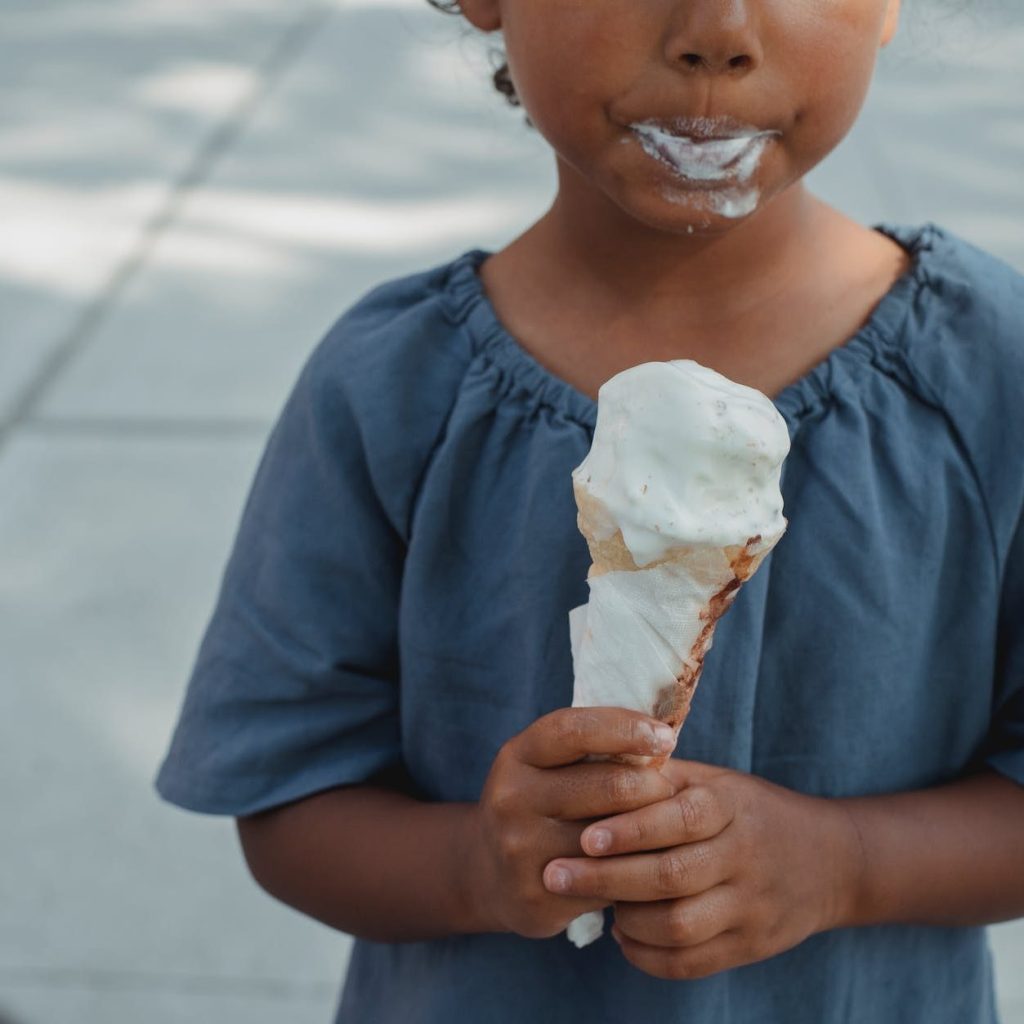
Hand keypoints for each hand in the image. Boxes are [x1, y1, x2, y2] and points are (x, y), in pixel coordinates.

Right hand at [468, 708, 677, 938]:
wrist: (486, 872)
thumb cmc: (540, 802)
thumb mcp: (548, 765)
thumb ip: (592, 748)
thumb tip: (662, 738)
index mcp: (517, 755)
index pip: (575, 730)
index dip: (626, 729)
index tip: (666, 738)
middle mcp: (512, 799)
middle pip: (608, 785)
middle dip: (653, 786)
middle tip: (672, 792)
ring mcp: (520, 850)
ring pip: (612, 839)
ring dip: (652, 831)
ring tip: (666, 826)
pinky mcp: (537, 896)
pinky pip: (607, 883)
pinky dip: (635, 872)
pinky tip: (645, 865)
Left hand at [541, 760, 858, 976]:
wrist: (828, 860)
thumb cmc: (749, 811)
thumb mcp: (715, 781)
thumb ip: (661, 778)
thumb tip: (596, 764)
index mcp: (731, 806)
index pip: (680, 818)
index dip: (630, 829)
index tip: (584, 834)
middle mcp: (744, 857)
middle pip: (670, 877)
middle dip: (606, 878)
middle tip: (555, 874)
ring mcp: (750, 907)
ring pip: (679, 926)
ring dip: (626, 918)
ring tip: (594, 902)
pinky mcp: (750, 947)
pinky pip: (691, 963)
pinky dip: (647, 955)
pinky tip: (624, 935)